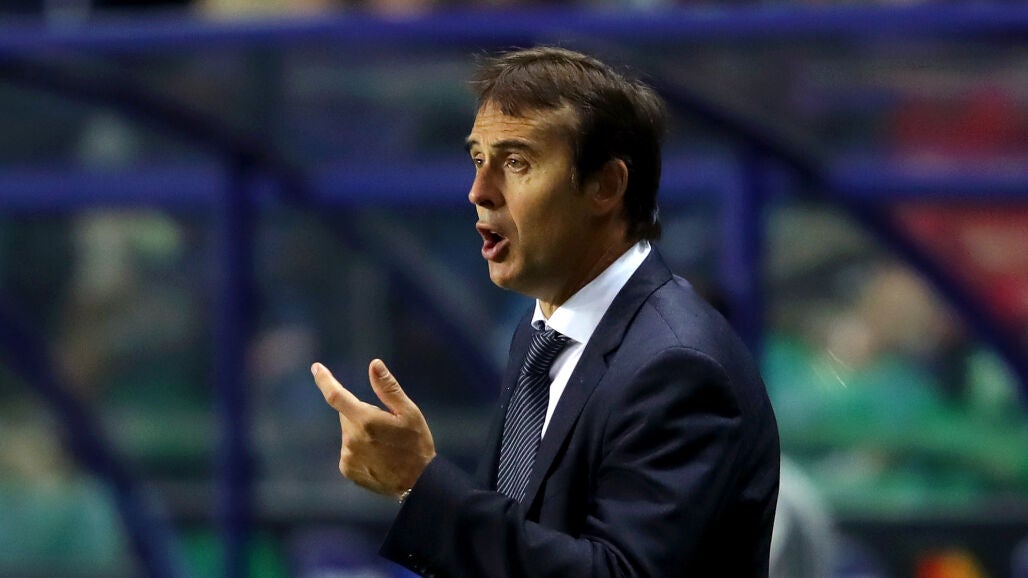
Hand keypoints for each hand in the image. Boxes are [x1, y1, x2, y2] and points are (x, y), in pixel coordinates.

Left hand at [312, 359, 435, 497]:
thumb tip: (374, 364)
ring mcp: (348, 456)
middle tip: (385, 426)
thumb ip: (388, 388)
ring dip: (361, 433)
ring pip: (349, 433)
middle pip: (347, 415)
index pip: (336, 396)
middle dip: (361, 414)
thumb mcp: (409, 412)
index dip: (324, 380)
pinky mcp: (347, 469)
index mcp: (366, 420)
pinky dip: (360, 449)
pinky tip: (378, 457)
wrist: (419, 482)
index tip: (316, 368)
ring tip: (385, 445)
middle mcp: (352, 438)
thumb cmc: (417, 443)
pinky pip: (349, 450)